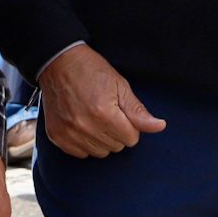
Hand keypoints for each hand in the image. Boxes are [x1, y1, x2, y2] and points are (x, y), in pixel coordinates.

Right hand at [37, 44, 165, 157]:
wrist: (59, 62)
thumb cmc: (92, 71)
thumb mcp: (120, 86)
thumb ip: (139, 111)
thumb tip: (160, 127)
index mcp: (104, 113)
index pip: (131, 139)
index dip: (130, 125)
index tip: (121, 112)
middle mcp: (85, 126)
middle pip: (116, 147)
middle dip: (116, 132)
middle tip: (107, 112)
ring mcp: (69, 133)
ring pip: (99, 152)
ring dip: (101, 139)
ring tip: (94, 117)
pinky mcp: (57, 136)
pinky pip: (80, 154)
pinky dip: (84, 142)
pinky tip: (81, 124)